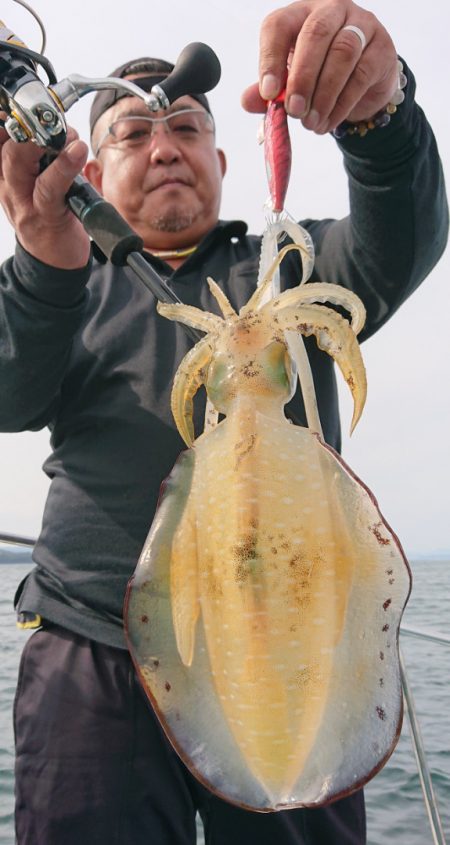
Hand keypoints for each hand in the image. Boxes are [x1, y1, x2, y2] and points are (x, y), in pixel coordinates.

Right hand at [0, 121, 90, 267]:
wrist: (54, 264)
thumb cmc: (49, 220)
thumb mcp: (34, 187)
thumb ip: (37, 160)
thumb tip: (56, 127)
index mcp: (4, 177)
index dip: (6, 119)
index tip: (20, 102)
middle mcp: (9, 187)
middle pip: (4, 147)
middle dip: (25, 124)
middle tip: (49, 116)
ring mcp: (23, 202)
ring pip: (19, 162)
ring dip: (44, 141)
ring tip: (69, 136)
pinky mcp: (44, 215)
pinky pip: (49, 188)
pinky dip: (64, 167)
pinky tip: (77, 151)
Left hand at [241, 0, 398, 133]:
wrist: (364, 85)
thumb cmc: (320, 76)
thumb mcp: (291, 83)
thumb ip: (270, 90)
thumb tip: (247, 102)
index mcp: (300, 13)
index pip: (279, 25)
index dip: (270, 58)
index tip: (268, 93)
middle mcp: (331, 9)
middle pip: (315, 33)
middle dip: (301, 77)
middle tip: (293, 111)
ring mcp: (361, 24)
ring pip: (343, 53)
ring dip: (323, 94)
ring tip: (310, 124)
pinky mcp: (382, 47)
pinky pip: (362, 74)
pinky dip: (342, 104)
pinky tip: (328, 122)